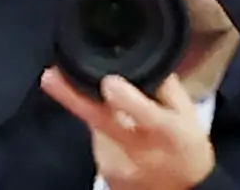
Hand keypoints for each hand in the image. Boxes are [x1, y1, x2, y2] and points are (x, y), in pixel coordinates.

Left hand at [37, 70, 216, 189]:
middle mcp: (138, 150)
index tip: (108, 82)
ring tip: (113, 104)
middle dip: (72, 98)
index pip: (145, 115)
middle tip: (49, 77)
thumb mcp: (190, 116)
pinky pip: (98, 140)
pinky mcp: (104, 172)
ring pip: (97, 127)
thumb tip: (143, 65)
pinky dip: (104, 130)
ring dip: (100, 112)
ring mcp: (117, 165)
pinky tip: (118, 130)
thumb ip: (167, 90)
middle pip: (102, 122)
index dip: (125, 99)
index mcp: (167, 132)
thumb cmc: (187, 149)